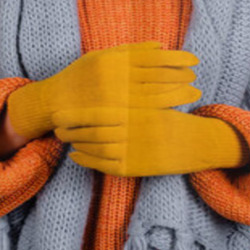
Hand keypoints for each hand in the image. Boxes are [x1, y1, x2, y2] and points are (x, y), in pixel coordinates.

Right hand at [6, 41, 200, 139]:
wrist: (56, 102)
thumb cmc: (80, 75)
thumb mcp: (101, 56)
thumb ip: (130, 51)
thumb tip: (159, 46)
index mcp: (117, 60)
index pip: (154, 57)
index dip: (176, 59)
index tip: (193, 60)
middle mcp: (118, 78)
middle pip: (158, 76)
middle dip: (181, 76)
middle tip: (196, 76)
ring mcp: (118, 98)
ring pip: (156, 94)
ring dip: (178, 92)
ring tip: (194, 91)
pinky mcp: (116, 115)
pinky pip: (145, 111)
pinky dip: (164, 107)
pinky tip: (178, 105)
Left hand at [54, 106, 249, 176]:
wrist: (193, 143)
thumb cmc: (170, 117)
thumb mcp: (152, 99)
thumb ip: (130, 92)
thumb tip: (108, 81)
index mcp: (133, 112)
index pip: (97, 113)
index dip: (75, 114)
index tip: (59, 111)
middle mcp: (130, 132)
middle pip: (91, 132)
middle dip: (71, 129)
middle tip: (56, 126)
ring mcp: (131, 151)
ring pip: (94, 149)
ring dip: (76, 144)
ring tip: (66, 138)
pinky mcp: (132, 168)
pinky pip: (102, 165)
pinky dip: (85, 161)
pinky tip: (76, 156)